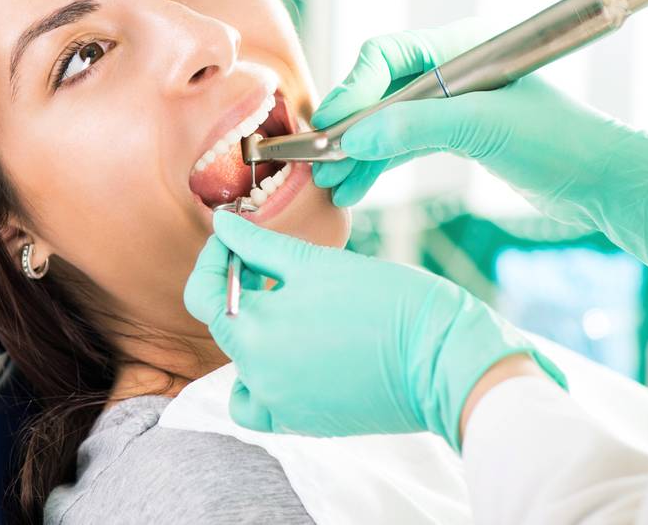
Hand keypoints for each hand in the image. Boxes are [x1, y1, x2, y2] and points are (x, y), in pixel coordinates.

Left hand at [183, 209, 566, 449]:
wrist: (443, 360)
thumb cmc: (389, 303)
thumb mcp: (320, 263)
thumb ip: (261, 246)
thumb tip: (223, 225)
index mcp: (257, 330)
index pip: (204, 294)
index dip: (214, 260)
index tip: (234, 239)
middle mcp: (259, 374)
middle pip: (225, 325)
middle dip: (241, 288)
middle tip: (272, 262)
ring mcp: (281, 404)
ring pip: (242, 365)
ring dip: (254, 334)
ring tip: (290, 307)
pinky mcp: (306, 421)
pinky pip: (263, 403)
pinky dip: (266, 380)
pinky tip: (296, 351)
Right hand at [313, 24, 647, 284]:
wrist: (607, 181)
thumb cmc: (561, 141)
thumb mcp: (486, 128)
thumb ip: (418, 127)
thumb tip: (356, 136)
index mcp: (464, 45)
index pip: (389, 54)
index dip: (355, 87)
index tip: (331, 126)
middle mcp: (456, 66)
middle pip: (383, 87)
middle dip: (350, 123)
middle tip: (317, 158)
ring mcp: (457, 102)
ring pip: (391, 120)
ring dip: (360, 150)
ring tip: (329, 183)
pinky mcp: (462, 135)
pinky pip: (406, 143)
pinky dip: (380, 164)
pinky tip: (355, 187)